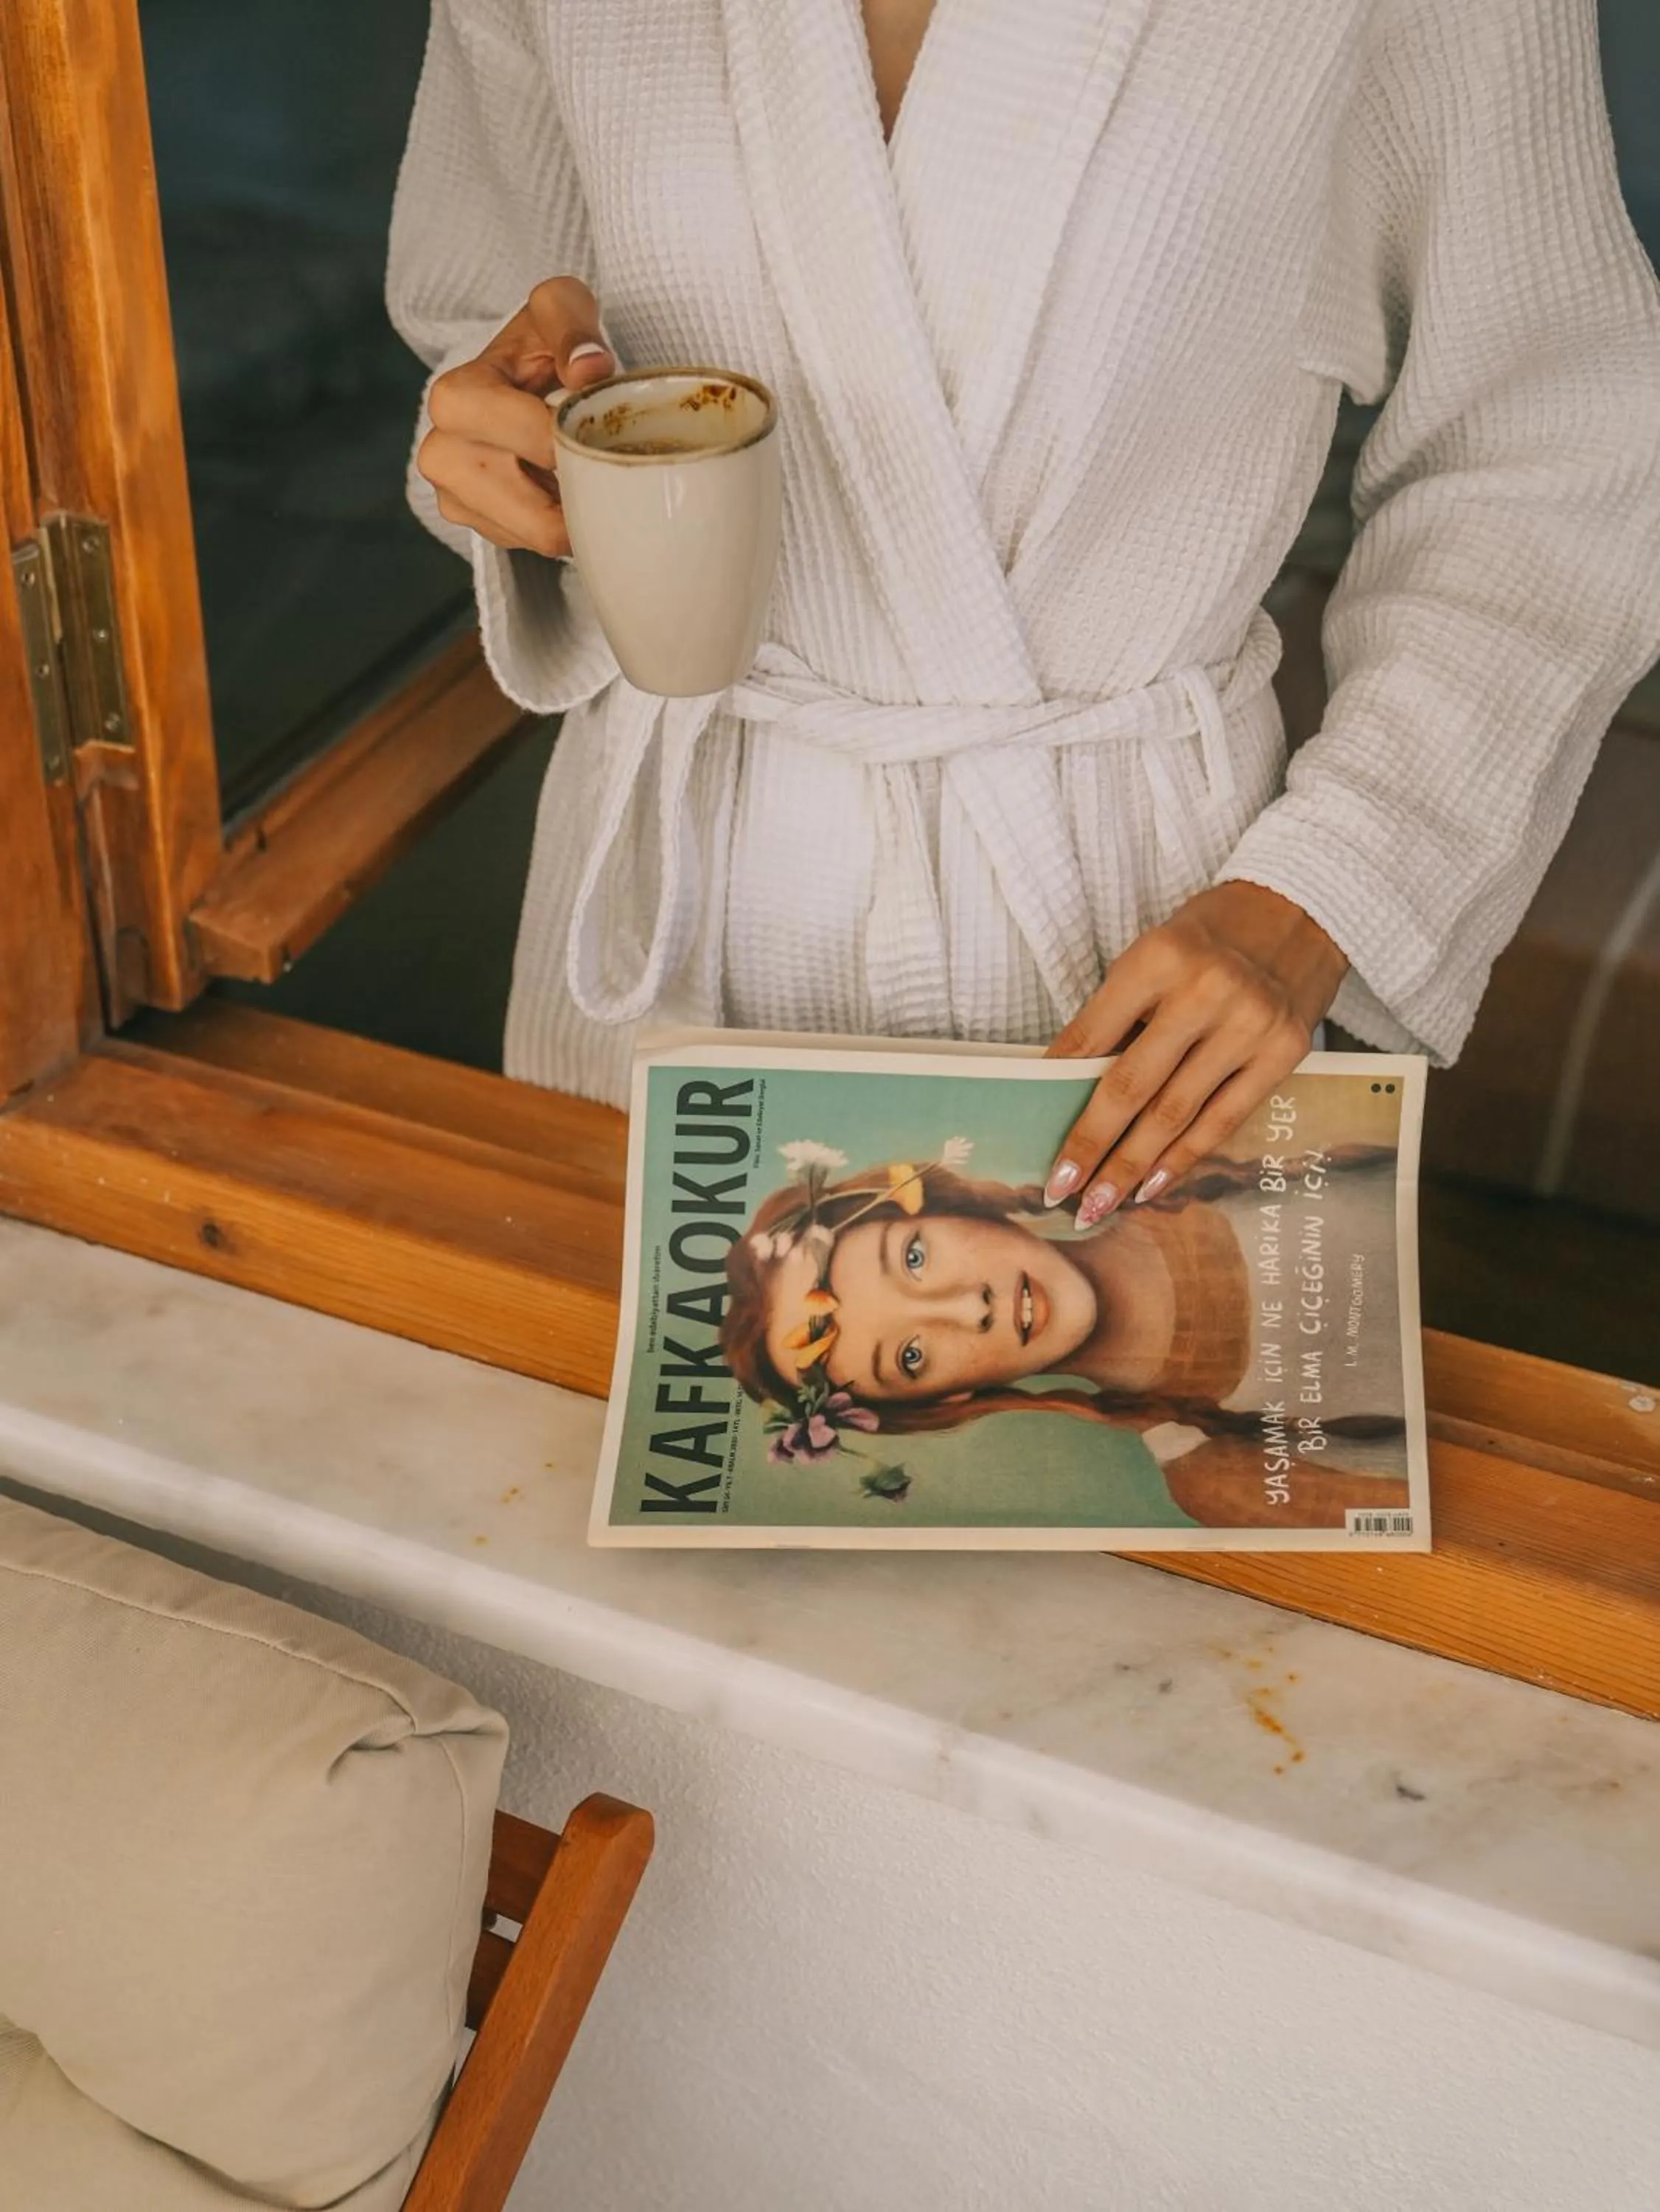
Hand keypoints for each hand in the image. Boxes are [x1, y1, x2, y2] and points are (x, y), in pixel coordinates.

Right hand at [417, 278, 614, 556]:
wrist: (518, 375)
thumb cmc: (540, 342)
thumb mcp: (558, 309)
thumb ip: (573, 325)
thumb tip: (590, 369)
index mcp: (457, 398)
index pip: (531, 443)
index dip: (575, 446)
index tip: (600, 433)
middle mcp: (441, 452)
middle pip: (532, 512)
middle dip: (579, 496)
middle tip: (607, 470)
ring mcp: (452, 495)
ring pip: (534, 537)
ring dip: (571, 514)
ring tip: (583, 477)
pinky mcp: (471, 524)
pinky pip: (528, 545)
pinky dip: (555, 524)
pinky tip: (560, 490)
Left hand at [1043, 883, 1347, 1222]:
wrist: (1302, 908)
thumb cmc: (1211, 936)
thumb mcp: (1151, 955)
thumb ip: (1117, 1016)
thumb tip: (1070, 1090)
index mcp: (1156, 959)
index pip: (1090, 1038)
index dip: (1057, 1095)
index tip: (1036, 1135)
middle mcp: (1203, 993)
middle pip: (1131, 1087)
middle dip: (1090, 1147)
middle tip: (1058, 1192)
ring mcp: (1247, 1025)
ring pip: (1175, 1113)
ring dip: (1131, 1167)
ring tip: (1098, 1205)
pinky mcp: (1283, 1051)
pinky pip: (1224, 1118)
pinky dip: (1184, 1157)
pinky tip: (1152, 1186)